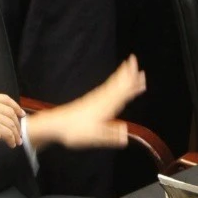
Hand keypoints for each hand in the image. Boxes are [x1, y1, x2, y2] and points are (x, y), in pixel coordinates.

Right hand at [0, 80, 24, 181]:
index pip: (5, 99)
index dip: (15, 106)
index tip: (21, 114)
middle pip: (10, 111)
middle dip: (17, 122)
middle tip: (19, 131)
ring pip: (11, 123)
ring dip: (16, 133)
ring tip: (16, 140)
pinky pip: (9, 133)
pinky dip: (12, 139)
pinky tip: (11, 144)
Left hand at [28, 56, 146, 149]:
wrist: (57, 124)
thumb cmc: (75, 131)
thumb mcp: (95, 137)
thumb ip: (111, 136)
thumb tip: (126, 136)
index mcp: (106, 107)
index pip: (123, 92)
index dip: (132, 82)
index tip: (140, 72)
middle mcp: (102, 99)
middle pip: (118, 84)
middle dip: (127, 72)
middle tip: (134, 60)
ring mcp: (96, 98)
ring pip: (112, 84)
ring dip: (121, 75)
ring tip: (128, 66)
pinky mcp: (91, 100)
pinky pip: (107, 88)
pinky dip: (113, 82)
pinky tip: (115, 81)